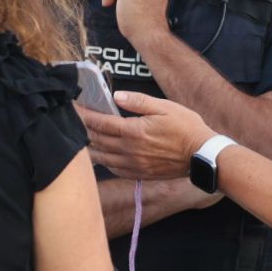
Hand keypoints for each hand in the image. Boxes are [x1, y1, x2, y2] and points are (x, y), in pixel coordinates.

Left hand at [77, 92, 215, 180]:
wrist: (201, 155)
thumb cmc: (186, 127)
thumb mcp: (165, 107)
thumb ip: (138, 102)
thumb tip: (116, 96)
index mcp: (134, 132)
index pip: (101, 123)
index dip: (84, 115)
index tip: (73, 108)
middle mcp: (129, 151)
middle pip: (97, 140)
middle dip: (81, 130)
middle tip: (70, 122)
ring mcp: (133, 165)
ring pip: (102, 158)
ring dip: (88, 149)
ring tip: (77, 141)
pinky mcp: (140, 174)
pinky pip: (114, 170)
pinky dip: (103, 162)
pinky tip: (100, 157)